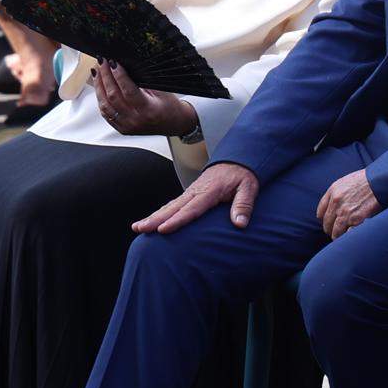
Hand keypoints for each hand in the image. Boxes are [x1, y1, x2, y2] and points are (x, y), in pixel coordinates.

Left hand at [93, 60, 197, 137]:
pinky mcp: (121, 128)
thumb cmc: (171, 107)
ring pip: (105, 104)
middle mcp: (135, 120)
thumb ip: (144, 82)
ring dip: (99, 86)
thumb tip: (126, 67)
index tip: (113, 62)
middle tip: (102, 62)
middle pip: (113, 96)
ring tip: (97, 72)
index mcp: (148, 110)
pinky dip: (101, 99)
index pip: (128, 90)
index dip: (119, 75)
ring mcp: (127, 126)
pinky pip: (105, 113)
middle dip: (105, 76)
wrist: (175, 124)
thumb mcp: (162, 91)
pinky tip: (99, 88)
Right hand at [135, 161, 258, 232]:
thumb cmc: (243, 174)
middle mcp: (197, 191)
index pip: (192, 208)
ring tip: (138, 227)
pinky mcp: (191, 193)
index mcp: (210, 191)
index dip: (177, 220)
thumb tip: (240, 224)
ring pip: (169, 205)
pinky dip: (161, 212)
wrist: (238, 159)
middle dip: (155, 219)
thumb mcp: (249, 187)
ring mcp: (191, 191)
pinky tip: (151, 221)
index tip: (163, 229)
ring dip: (153, 216)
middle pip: (173, 207)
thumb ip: (244, 205)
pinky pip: (173, 204)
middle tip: (139, 228)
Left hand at [316, 169, 382, 238]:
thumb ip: (337, 192)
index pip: (321, 213)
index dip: (325, 219)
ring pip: (335, 232)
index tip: (330, 222)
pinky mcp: (356, 219)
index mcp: (333, 192)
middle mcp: (336, 203)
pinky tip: (352, 235)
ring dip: (339, 236)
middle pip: (327, 224)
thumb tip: (333, 204)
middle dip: (331, 229)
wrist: (380, 180)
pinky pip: (347, 234)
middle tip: (337, 232)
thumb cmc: (367, 180)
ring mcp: (345, 212)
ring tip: (344, 237)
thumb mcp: (346, 181)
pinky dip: (349, 236)